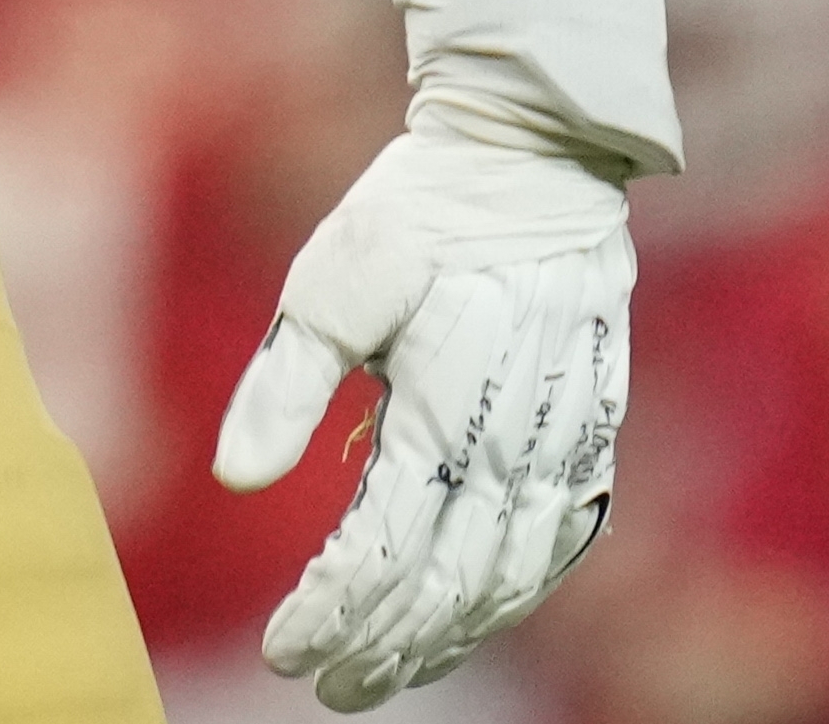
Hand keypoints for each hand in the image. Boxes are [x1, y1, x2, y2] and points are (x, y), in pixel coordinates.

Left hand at [214, 131, 636, 709]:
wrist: (537, 157)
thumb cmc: (421, 211)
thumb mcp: (331, 280)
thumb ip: (285, 385)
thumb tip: (235, 478)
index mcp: (440, 410)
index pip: (381, 553)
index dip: (330, 614)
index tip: (283, 649)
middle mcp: (512, 444)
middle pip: (444, 587)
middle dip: (380, 648)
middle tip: (325, 682)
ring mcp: (565, 444)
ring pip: (507, 581)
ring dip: (445, 638)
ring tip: (388, 671)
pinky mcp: (593, 433)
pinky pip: (559, 544)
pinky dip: (512, 596)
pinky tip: (476, 615)